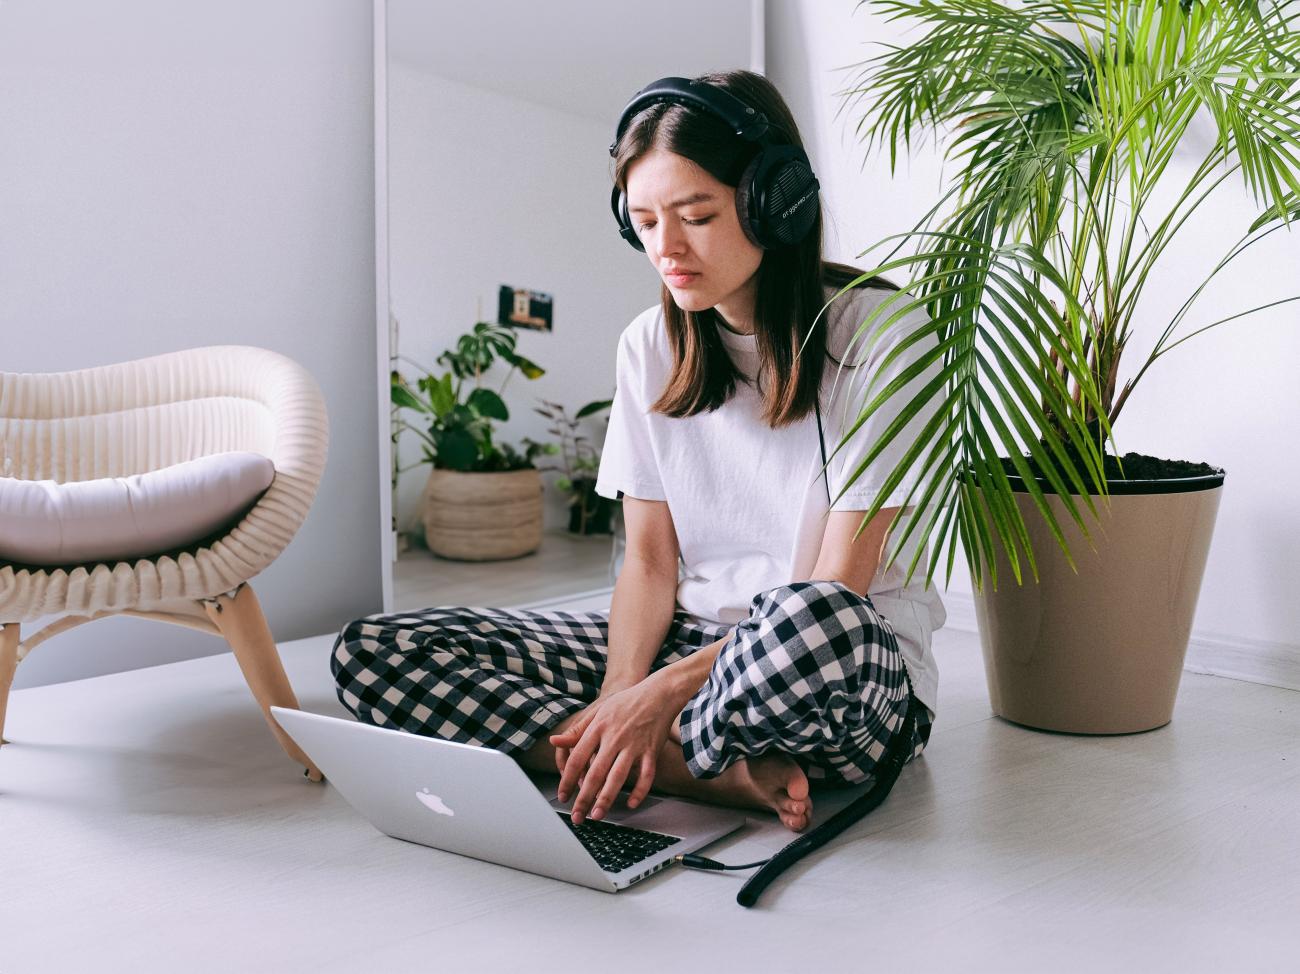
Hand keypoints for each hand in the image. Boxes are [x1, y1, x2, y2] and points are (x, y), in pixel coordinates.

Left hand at [549, 676, 677, 824]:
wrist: (659, 692)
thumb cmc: (626, 702)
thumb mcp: (598, 711)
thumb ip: (577, 730)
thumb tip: (554, 742)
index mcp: (598, 728)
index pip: (577, 759)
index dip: (567, 780)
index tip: (563, 796)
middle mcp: (614, 738)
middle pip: (595, 773)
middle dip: (584, 798)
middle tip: (578, 816)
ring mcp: (634, 745)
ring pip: (618, 777)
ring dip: (606, 798)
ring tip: (598, 815)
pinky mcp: (652, 750)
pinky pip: (646, 775)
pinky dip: (639, 791)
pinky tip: (631, 803)